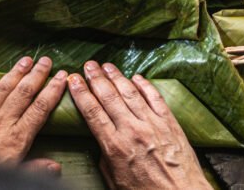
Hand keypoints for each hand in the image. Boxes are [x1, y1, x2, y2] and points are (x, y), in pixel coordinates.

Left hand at [0, 57, 67, 177]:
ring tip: (26, 60)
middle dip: (37, 75)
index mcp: (17, 137)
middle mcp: (1, 122)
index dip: (53, 91)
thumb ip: (35, 168)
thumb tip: (56, 167)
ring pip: (3, 89)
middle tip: (46, 60)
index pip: (40, 108)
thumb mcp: (14, 174)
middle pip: (24, 93)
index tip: (62, 77)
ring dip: (16, 73)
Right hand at [68, 61, 211, 189]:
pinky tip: (136, 77)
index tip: (73, 80)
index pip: (93, 112)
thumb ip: (105, 158)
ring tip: (107, 66)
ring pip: (130, 93)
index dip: (81, 93)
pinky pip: (155, 98)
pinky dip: (144, 85)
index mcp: (115, 146)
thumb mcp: (115, 181)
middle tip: (88, 65)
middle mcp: (133, 130)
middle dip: (96, 78)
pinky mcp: (170, 123)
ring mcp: (153, 124)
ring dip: (117, 77)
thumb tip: (102, 141)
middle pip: (109, 97)